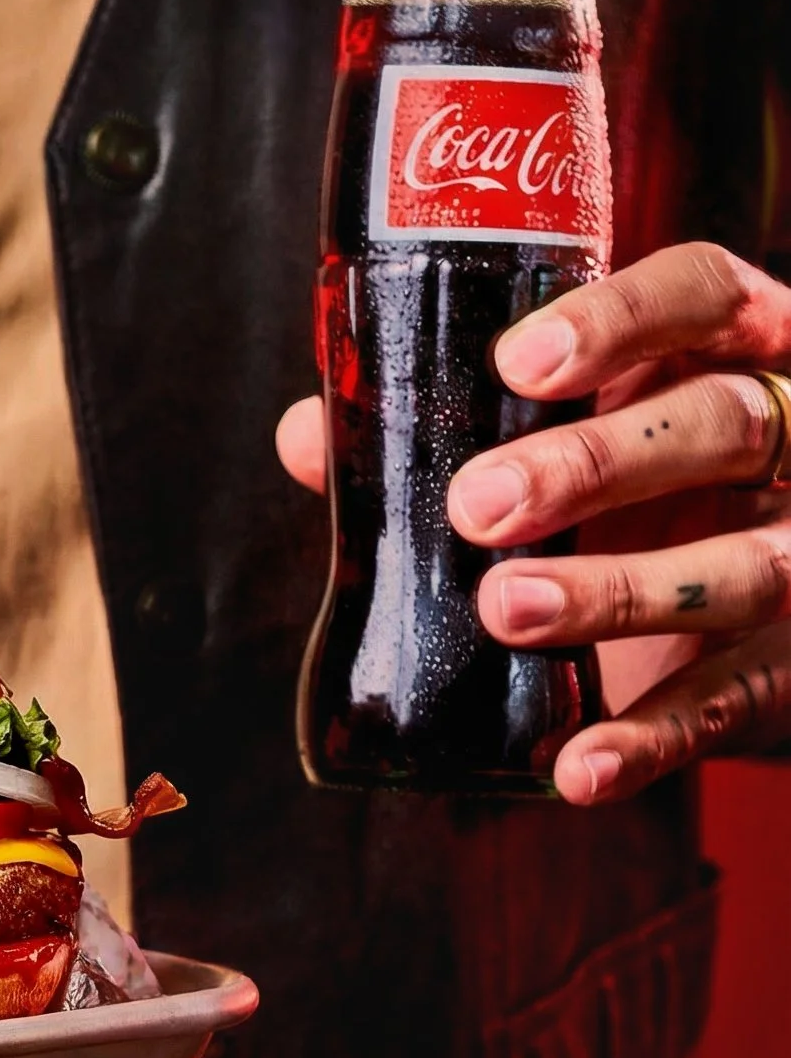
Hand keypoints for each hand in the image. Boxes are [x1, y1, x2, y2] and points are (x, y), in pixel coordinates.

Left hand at [277, 243, 790, 805]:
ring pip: (746, 567)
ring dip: (620, 591)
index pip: (702, 293)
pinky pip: (737, 704)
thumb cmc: (638, 491)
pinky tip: (579, 765)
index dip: (620, 319)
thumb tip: (311, 438)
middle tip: (477, 506)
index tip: (515, 363)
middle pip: (722, 422)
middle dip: (597, 464)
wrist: (757, 623)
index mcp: (733, 348)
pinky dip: (654, 738)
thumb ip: (445, 431)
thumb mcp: (565, 440)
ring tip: (505, 608)